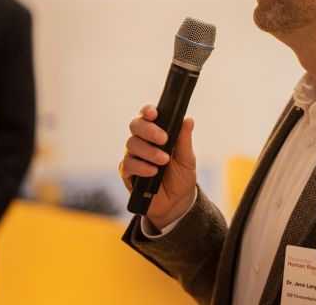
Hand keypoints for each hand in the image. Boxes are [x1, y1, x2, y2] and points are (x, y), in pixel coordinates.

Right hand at [119, 105, 196, 229]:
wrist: (177, 202)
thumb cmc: (181, 176)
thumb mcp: (187, 158)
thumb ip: (184, 140)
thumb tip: (188, 120)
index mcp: (157, 133)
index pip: (148, 116)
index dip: (148, 111)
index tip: (154, 114)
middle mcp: (143, 141)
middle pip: (135, 126)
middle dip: (148, 130)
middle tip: (163, 139)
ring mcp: (134, 156)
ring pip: (132, 144)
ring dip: (149, 151)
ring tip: (164, 161)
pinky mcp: (127, 173)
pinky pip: (127, 164)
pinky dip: (141, 167)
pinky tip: (153, 172)